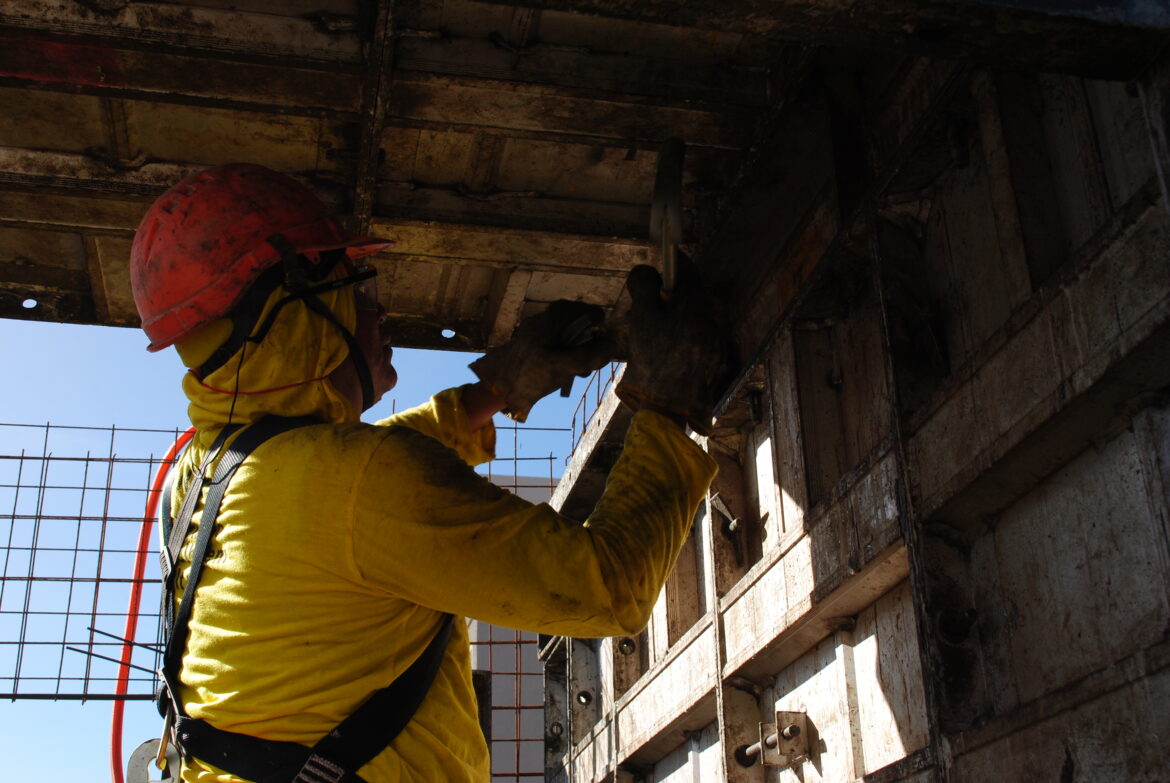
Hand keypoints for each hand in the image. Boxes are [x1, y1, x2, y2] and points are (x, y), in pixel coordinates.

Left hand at [470, 300, 616, 421]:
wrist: (495, 390)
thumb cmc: (527, 376)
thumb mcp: (563, 367)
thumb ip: (590, 355)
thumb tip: (612, 344)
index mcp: (551, 319)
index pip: (587, 312)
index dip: (599, 329)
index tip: (601, 348)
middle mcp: (546, 321)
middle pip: (580, 326)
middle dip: (590, 345)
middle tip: (590, 365)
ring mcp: (540, 334)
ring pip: (571, 338)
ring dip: (580, 355)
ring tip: (579, 373)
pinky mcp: (536, 347)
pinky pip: (560, 347)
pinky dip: (568, 359)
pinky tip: (566, 375)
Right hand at [615, 257, 731, 434]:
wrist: (667, 407)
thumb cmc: (652, 363)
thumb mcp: (641, 321)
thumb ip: (645, 288)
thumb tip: (648, 272)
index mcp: (694, 309)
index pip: (690, 274)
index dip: (678, 262)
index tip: (669, 257)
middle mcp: (712, 323)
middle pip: (694, 297)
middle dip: (676, 295)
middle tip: (656, 301)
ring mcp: (717, 343)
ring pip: (698, 319)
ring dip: (682, 318)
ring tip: (660, 333)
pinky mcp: (717, 361)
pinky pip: (703, 338)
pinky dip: (689, 337)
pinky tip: (672, 350)